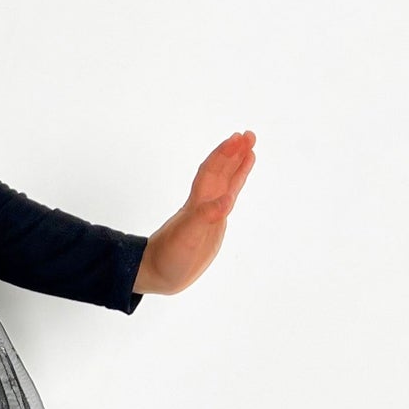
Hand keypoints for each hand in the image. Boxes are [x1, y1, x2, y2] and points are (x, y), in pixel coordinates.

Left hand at [135, 130, 256, 294]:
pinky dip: (235, 186)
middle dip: (234, 153)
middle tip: (250, 135)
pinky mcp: (212, 225)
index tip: (238, 139)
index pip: (212, 172)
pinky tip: (239, 179)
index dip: (224, 155)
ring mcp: (208, 213)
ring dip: (236, 166)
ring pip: (225, 183)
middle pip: (220, 172)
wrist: (157, 273)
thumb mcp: (188, 237)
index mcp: (197, 203)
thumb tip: (226, 201)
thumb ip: (205, 218)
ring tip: (251, 149)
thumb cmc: (169, 256)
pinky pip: (227, 199)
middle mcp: (203, 204)